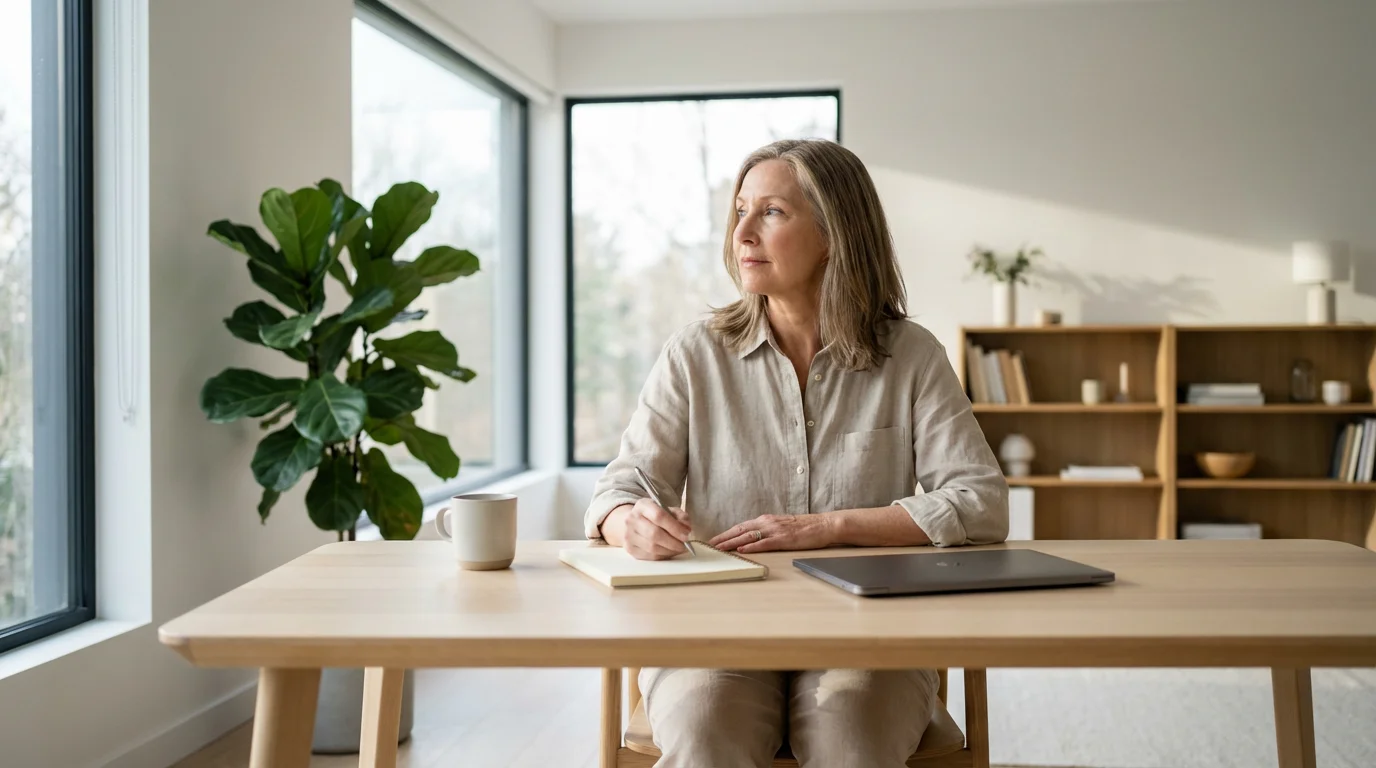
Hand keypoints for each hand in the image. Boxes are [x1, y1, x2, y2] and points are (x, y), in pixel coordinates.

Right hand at [620, 499, 692, 560]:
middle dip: (673, 542)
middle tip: (684, 545)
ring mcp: (628, 535)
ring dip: (669, 550)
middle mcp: (632, 519)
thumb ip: (679, 516)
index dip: (675, 527)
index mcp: (643, 505)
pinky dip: (663, 556)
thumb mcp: (667, 509)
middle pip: (654, 534)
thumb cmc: (653, 516)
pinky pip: (649, 556)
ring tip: (678, 549)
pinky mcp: (629, 549)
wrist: (632, 522)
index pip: (659, 516)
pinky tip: (669, 552)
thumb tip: (687, 528)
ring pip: (652, 547)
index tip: (686, 534)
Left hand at [709, 514, 837, 554]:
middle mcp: (767, 523)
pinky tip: (742, 550)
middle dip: (723, 538)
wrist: (824, 525)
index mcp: (766, 520)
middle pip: (739, 530)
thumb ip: (767, 531)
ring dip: (732, 543)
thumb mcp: (781, 526)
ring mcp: (775, 530)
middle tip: (708, 545)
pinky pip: (764, 543)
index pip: (740, 527)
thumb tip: (752, 539)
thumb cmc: (804, 527)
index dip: (725, 534)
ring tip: (719, 548)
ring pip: (748, 536)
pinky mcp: (784, 539)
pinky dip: (751, 547)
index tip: (713, 540)